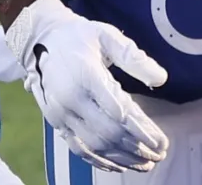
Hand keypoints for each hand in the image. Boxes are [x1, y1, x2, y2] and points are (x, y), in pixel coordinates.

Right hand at [4, 0, 170, 173]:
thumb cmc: (79, 36)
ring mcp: (62, 113)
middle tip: (159, 154)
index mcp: (87, 76)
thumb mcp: (107, 36)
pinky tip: (118, 166)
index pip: (119, 112)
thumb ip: (133, 57)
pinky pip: (78, 148)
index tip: (161, 141)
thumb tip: (161, 78)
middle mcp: (72, 99)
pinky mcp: (56, 122)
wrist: (41, 39)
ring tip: (146, 164)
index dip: (142, 130)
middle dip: (137, 147)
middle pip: (109, 133)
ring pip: (95, 145)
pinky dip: (99, 161)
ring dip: (122, 158)